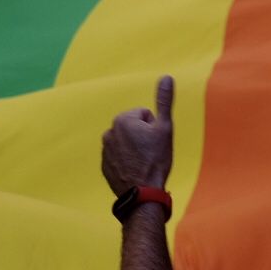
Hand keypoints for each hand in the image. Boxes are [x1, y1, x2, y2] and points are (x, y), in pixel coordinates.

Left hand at [102, 76, 174, 195]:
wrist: (143, 192)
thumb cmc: (155, 159)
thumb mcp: (165, 128)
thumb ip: (164, 100)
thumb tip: (166, 76)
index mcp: (123, 120)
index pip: (145, 116)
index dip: (154, 129)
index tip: (155, 143)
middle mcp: (110, 132)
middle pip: (135, 128)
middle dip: (143, 137)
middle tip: (151, 153)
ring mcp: (105, 150)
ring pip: (127, 143)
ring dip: (135, 149)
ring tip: (143, 163)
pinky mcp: (104, 166)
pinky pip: (119, 158)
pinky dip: (127, 162)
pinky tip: (135, 171)